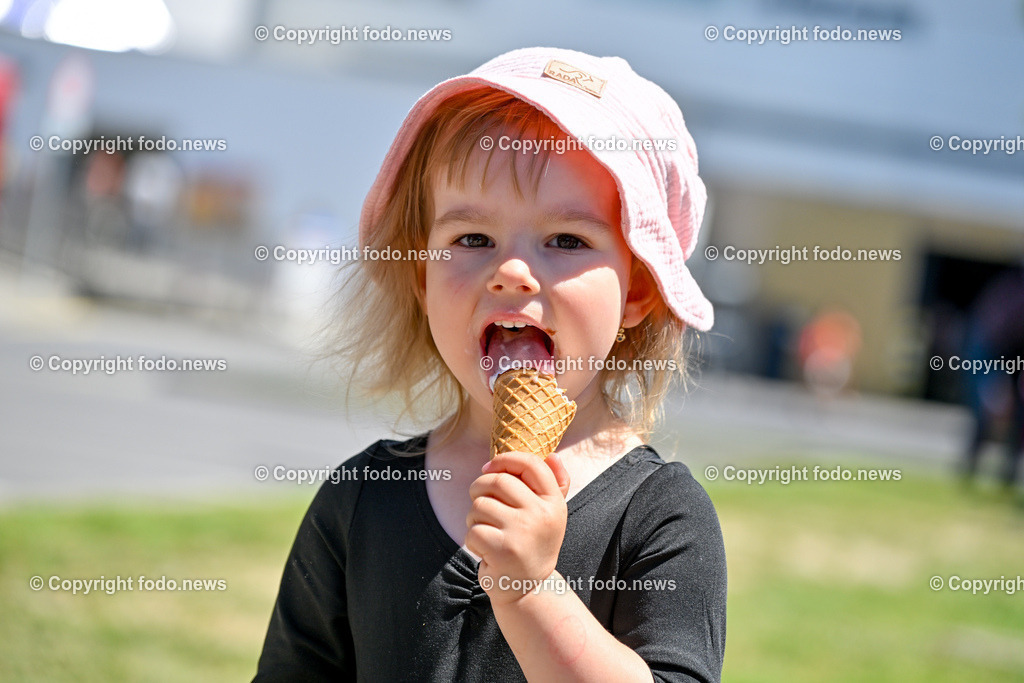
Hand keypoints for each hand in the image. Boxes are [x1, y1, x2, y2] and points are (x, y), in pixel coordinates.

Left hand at [465, 451, 570, 605]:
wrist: (528, 589)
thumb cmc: (533, 544)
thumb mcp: (549, 515)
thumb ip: (554, 484)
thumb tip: (553, 455)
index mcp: (554, 502)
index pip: (531, 464)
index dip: (505, 459)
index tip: (489, 467)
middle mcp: (542, 515)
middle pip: (498, 480)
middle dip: (479, 488)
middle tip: (481, 503)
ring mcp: (522, 532)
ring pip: (480, 505)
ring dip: (475, 517)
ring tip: (487, 530)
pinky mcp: (502, 550)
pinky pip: (473, 530)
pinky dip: (472, 539)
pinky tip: (485, 549)